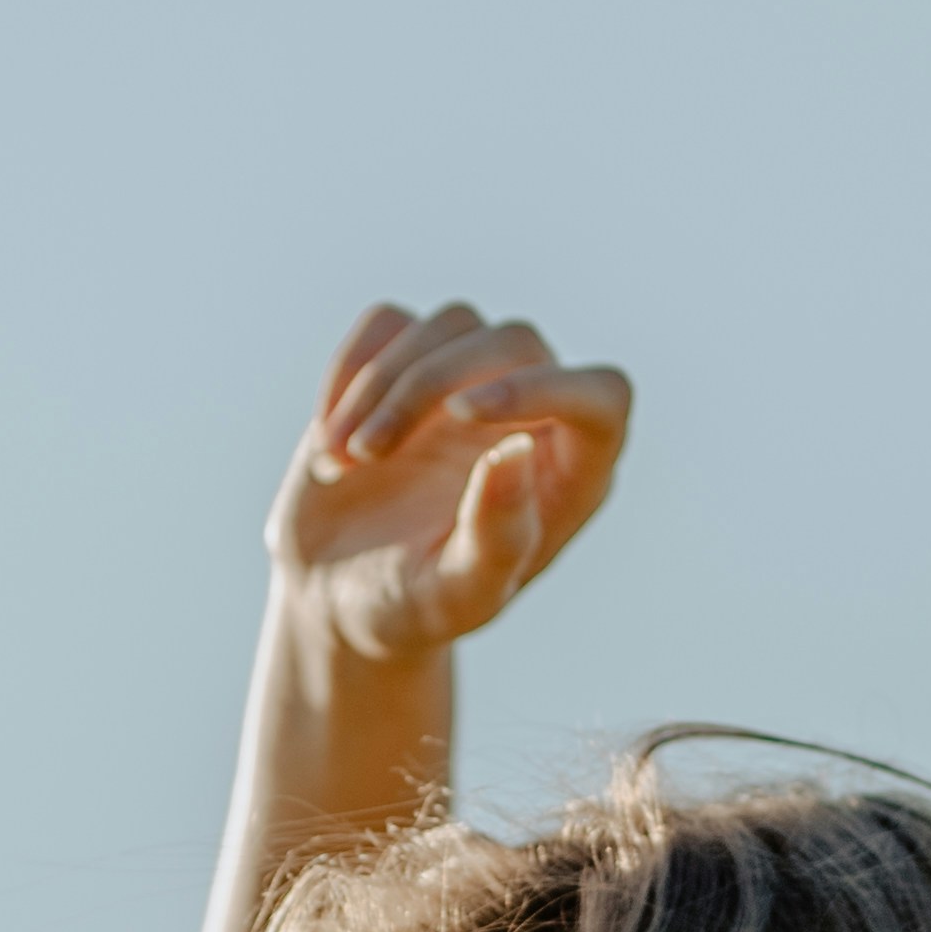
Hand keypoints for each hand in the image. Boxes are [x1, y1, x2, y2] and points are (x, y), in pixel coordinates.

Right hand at [270, 300, 633, 662]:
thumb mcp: (453, 596)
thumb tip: (520, 450)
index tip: (460, 414)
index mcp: (572, 474)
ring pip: (451, 325)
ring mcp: (472, 381)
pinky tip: (328, 437)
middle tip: (366, 456)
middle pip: (516, 344)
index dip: (545, 387)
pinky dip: (349, 369)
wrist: (337, 594)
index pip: (602, 395)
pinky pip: (390, 322)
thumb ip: (497, 537)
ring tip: (338, 463)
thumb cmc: (412, 608)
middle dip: (427, 386)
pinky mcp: (410, 363)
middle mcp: (535, 416)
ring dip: (380, 386)